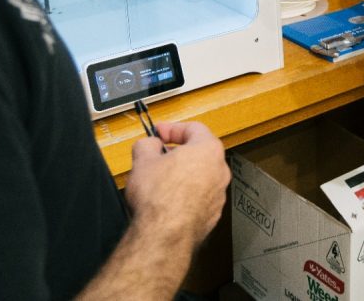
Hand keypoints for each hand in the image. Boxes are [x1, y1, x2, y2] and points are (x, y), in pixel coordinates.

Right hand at [124, 120, 229, 247]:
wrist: (164, 235)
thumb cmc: (158, 197)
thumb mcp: (143, 160)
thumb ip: (148, 144)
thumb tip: (150, 144)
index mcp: (208, 150)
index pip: (194, 128)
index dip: (172, 128)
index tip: (158, 132)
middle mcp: (220, 170)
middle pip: (200, 153)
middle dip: (178, 152)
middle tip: (158, 156)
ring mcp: (219, 194)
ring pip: (201, 176)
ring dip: (183, 175)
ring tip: (160, 181)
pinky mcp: (213, 214)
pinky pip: (200, 197)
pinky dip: (186, 195)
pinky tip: (168, 201)